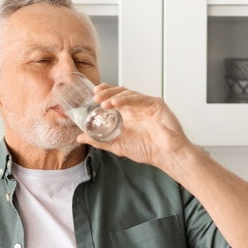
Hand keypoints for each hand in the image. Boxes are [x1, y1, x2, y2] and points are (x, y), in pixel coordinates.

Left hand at [78, 84, 196, 173]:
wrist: (166, 155)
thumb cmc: (147, 150)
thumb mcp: (117, 145)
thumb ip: (99, 141)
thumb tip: (81, 138)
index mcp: (128, 115)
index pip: (114, 99)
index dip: (104, 94)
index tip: (93, 95)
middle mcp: (136, 108)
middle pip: (119, 93)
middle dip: (106, 93)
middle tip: (95, 96)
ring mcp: (146, 105)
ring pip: (128, 93)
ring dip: (113, 96)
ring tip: (102, 103)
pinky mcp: (155, 104)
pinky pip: (139, 98)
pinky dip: (126, 99)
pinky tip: (115, 103)